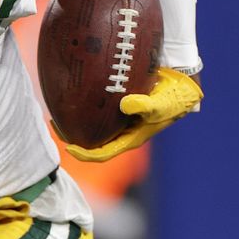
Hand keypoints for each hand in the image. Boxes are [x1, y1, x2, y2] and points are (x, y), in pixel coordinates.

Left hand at [66, 67, 202, 161]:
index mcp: (130, 139)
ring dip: (76, 122)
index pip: (102, 153)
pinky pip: (98, 111)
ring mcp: (121, 121)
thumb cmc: (175, 97)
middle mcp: (123, 132)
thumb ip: (146, 106)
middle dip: (73, 136)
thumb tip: (125, 105)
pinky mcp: (120, 107)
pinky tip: (73, 92)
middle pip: (93, 142)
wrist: (183, 83)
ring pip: (93, 127)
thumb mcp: (163, 103)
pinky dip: (85, 107)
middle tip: (55, 124)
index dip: (84, 154)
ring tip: (58, 111)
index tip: (67, 147)